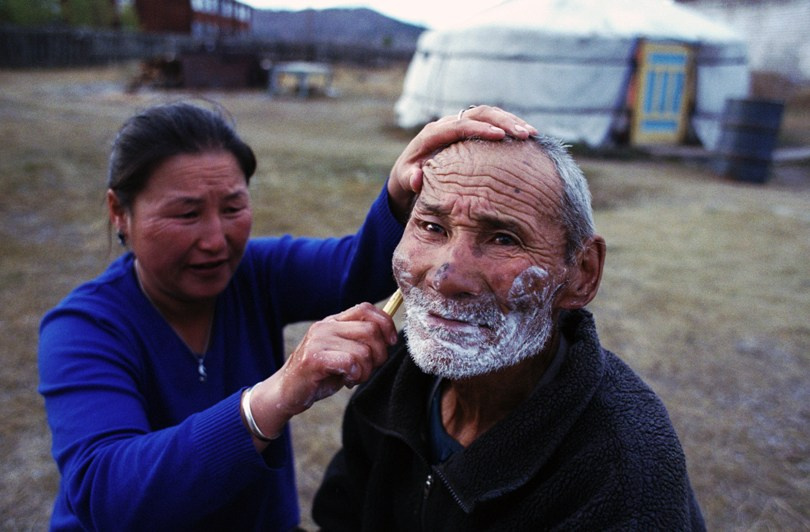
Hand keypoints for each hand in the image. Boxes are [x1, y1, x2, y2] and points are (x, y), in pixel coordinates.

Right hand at [245, 303, 397, 446]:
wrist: (285, 393)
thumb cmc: (319, 375)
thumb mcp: (342, 353)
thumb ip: (361, 342)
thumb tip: (390, 338)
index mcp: (333, 321)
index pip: (366, 308)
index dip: (386, 324)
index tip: (391, 342)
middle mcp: (325, 326)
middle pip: (371, 330)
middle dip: (379, 354)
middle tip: (368, 369)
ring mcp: (318, 340)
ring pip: (363, 350)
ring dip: (366, 371)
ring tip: (353, 377)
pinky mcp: (313, 358)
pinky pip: (350, 362)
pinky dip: (354, 374)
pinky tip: (346, 380)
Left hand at [387, 105, 536, 220]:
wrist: (411, 170)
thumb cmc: (409, 177)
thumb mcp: (405, 179)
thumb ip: (409, 179)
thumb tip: (416, 178)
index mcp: (433, 134)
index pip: (459, 125)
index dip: (479, 129)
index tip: (499, 136)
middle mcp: (448, 123)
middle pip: (479, 114)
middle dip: (503, 121)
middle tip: (524, 134)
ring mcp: (461, 123)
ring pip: (489, 114)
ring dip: (511, 122)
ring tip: (531, 134)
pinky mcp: (471, 129)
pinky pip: (493, 122)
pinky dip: (510, 127)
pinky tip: (529, 138)